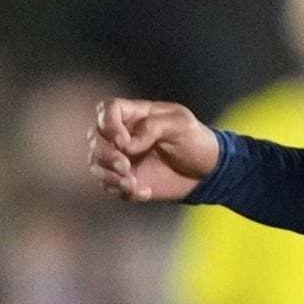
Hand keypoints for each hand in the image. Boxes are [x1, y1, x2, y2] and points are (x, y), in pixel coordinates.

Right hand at [89, 99, 219, 201]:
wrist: (208, 171)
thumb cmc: (196, 140)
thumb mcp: (181, 124)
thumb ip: (153, 127)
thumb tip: (127, 145)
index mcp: (135, 114)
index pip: (106, 110)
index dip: (108, 124)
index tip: (124, 141)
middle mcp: (122, 135)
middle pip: (95, 138)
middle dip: (105, 154)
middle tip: (124, 166)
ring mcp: (121, 157)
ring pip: (96, 164)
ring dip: (109, 175)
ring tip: (131, 184)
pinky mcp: (125, 179)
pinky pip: (110, 185)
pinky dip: (123, 191)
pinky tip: (145, 192)